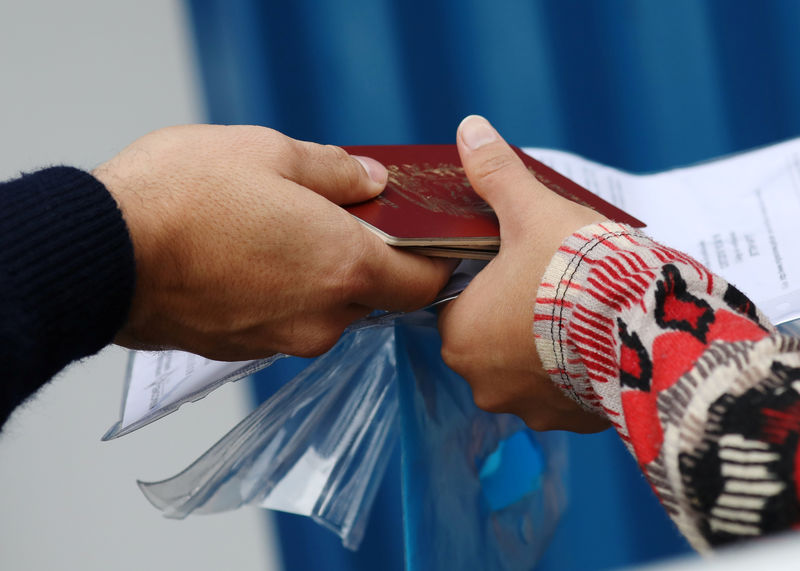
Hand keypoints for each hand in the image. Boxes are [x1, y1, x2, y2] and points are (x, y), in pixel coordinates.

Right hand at [94, 124, 452, 359]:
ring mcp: (281, 340)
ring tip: (279, 233)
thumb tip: (371, 181)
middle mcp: (322, 316)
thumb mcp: (269, 154)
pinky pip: (283, 323)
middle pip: (372, 296)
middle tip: (338, 219)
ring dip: (318, 278)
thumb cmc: (184, 196)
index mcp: (345, 265)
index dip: (432, 262)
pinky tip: (247, 260)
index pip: (422, 282)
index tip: (425, 241)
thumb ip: (335, 172)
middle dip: (366, 261)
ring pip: (326, 311)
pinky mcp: (243, 351)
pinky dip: (281, 296)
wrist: (104, 255)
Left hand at [438, 116, 609, 432]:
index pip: (458, 302)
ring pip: (529, 367)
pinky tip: (601, 344)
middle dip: (517, 314)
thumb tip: (469, 128)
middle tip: (553, 287)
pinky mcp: (572, 424)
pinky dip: (578, 370)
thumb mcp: (534, 214)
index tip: (517, 263)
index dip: (486, 278)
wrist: (650, 332)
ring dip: (549, 346)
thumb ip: (496, 175)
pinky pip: (566, 392)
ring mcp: (529, 409)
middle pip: (491, 337)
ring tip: (582, 314)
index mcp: (461, 333)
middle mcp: (484, 382)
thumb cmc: (578, 271)